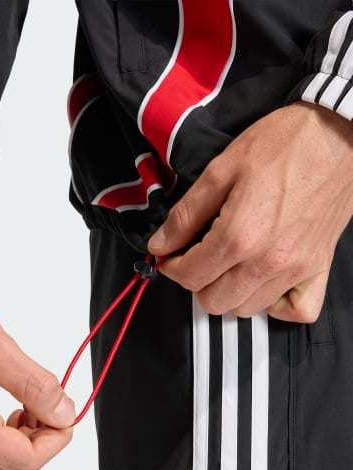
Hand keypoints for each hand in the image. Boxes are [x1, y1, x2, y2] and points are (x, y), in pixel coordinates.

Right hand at [0, 295, 74, 469]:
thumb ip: (35, 386)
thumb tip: (64, 415)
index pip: (23, 461)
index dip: (55, 441)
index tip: (66, 412)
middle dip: (42, 441)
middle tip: (51, 406)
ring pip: (0, 463)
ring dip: (26, 439)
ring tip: (32, 403)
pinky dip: (8, 436)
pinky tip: (14, 408)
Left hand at [148, 102, 352, 321]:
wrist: (339, 133)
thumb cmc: (283, 144)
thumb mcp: (221, 170)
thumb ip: (185, 214)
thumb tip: (159, 245)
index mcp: (239, 236)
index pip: (189, 276)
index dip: (171, 266)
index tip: (170, 254)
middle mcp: (268, 261)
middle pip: (213, 302)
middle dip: (196, 281)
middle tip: (196, 257)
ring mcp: (296, 269)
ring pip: (246, 309)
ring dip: (228, 292)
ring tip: (228, 264)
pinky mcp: (319, 267)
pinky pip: (297, 311)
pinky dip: (275, 304)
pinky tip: (263, 281)